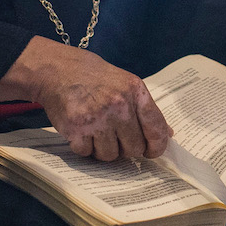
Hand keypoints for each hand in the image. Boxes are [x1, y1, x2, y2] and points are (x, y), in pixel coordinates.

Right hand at [11, 37, 171, 160]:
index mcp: (135, 92)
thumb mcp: (126, 83)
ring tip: (97, 132)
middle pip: (134, 148)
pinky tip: (82, 131)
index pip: (156, 129)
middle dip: (126, 148)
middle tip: (116, 138)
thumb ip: (145, 109)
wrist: (58, 70)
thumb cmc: (95, 78)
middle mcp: (119, 105)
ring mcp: (97, 118)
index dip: (156, 147)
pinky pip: (87, 153)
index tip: (151, 152)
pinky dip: (84, 147)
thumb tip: (166, 133)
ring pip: (110, 155)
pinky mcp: (76, 129)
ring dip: (104, 149)